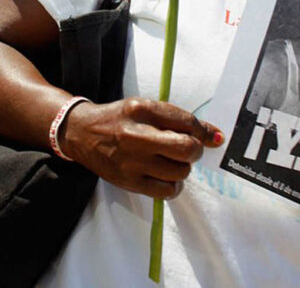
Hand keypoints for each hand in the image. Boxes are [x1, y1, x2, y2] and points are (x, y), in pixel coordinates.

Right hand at [61, 97, 223, 199]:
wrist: (83, 134)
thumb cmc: (120, 119)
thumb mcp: (146, 108)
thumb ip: (179, 120)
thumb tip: (216, 137)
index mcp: (143, 110)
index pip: (187, 122)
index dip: (201, 131)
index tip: (202, 136)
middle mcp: (137, 135)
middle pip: (187, 149)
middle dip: (194, 151)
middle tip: (186, 149)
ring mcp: (132, 162)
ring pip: (180, 172)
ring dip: (182, 168)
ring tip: (169, 161)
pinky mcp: (129, 182)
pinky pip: (167, 191)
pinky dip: (173, 185)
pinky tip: (164, 176)